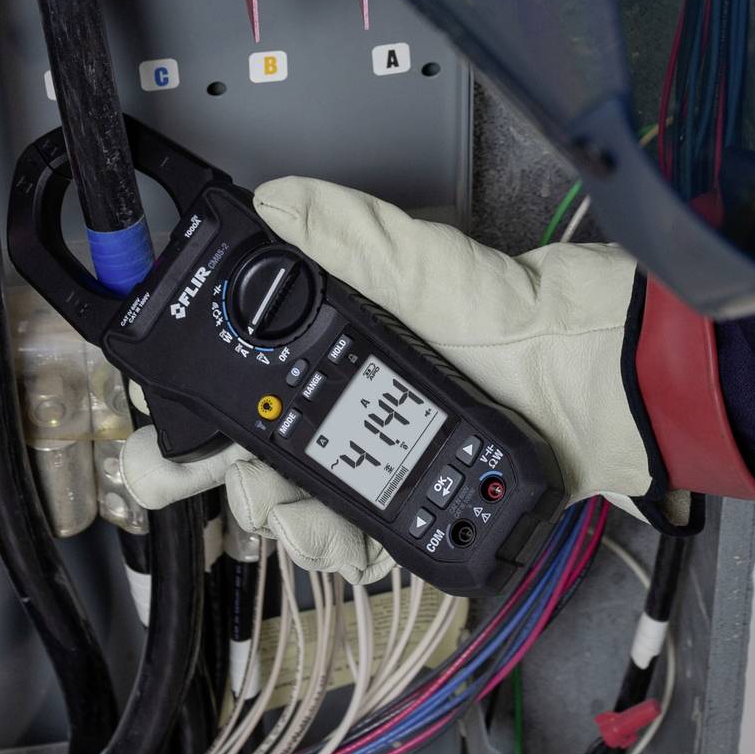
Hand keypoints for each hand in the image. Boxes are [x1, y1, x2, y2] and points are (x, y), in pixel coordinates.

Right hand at [113, 177, 653, 579]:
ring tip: (311, 511)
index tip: (161, 440)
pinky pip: (347, 554)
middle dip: (215, 482)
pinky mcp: (404, 513)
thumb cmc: (522, 318)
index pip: (229, 386)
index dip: (181, 419)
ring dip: (285, 521)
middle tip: (230, 478)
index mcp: (329, 349)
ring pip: (285, 516)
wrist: (593, 389)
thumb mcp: (429, 268)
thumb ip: (355, 236)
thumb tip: (279, 200)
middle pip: (239, 464)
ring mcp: (369, 466)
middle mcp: (339, 409)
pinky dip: (340, 553)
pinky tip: (354, 540)